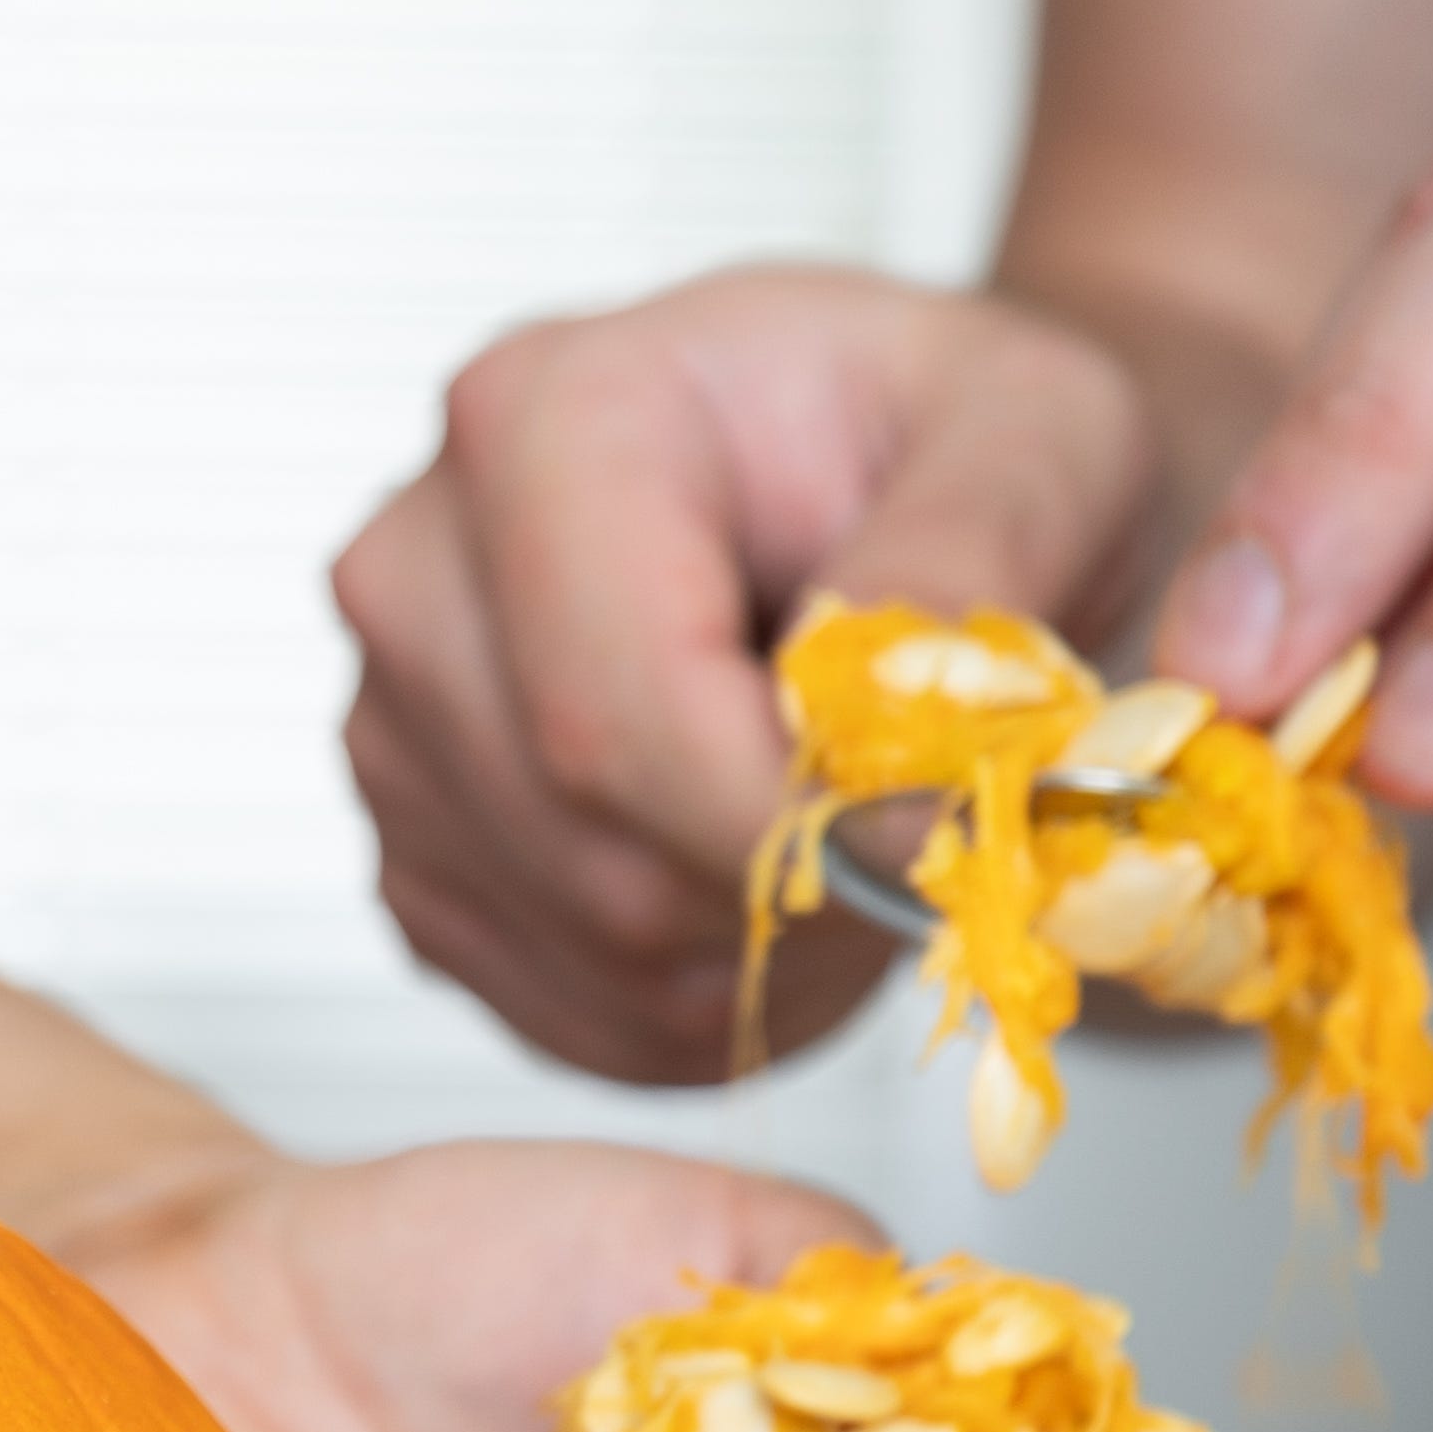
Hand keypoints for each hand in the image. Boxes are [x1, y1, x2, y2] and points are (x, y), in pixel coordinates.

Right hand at [334, 263, 1156, 1083]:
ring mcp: (394, 730)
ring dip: (777, 946)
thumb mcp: (1038, 426)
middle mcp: (420, 576)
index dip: (795, 829)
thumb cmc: (934, 435)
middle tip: (938, 820)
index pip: (616, 716)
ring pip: (597, 948)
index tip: (950, 843)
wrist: (867, 474)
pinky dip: (716, 992)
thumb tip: (898, 733)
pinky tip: (780, 870)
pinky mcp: (417, 857)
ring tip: (860, 824)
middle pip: (598, 851)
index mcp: (540, 422)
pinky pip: (576, 1009)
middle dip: (802, 887)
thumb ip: (978, 553)